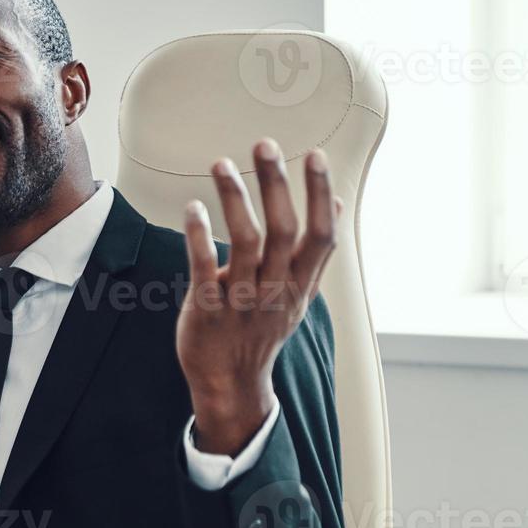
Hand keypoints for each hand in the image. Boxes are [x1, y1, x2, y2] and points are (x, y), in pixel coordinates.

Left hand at [177, 138, 341, 454]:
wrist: (231, 383)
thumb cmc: (260, 330)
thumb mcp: (297, 295)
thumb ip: (312, 251)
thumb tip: (335, 204)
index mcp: (299, 284)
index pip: (320, 235)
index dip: (319, 195)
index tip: (315, 156)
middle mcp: (276, 290)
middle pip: (282, 230)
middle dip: (276, 184)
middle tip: (265, 143)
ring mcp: (242, 301)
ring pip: (244, 242)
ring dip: (234, 198)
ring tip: (221, 163)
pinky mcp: (207, 310)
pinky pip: (204, 268)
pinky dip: (199, 235)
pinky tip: (193, 206)